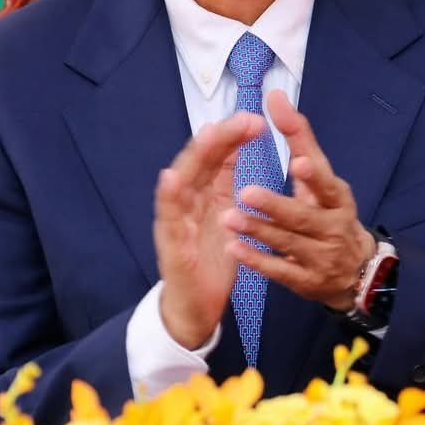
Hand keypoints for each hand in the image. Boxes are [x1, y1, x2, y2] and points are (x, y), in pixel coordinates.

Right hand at [153, 113, 261, 349]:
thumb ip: (224, 181)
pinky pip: (168, 219)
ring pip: (182, 182)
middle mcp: (186, 202)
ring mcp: (175, 222)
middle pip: (200, 162)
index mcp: (203, 195)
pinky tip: (171, 178)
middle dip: (219, 139)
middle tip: (241, 118)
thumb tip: (235, 145)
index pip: (216, 158)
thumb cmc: (209, 258)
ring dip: (194, 158)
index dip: (233, 137)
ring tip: (208, 134)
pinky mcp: (170, 245)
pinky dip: (168, 196)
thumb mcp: (223, 214)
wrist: (195, 306)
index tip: (255, 120)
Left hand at [226, 90, 375, 311]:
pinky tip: (234, 248)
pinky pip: (280, 271)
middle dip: (275, 206)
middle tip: (245, 192)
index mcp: (337, 198)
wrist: (356, 271)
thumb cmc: (330, 212)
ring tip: (229, 218)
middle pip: (303, 217)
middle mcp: (332, 227)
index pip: (326, 184)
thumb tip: (275, 96)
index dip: (313, 175)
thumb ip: (298, 138)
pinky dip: (257, 260)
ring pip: (288, 243)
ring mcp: (321, 257)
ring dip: (258, 230)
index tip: (297, 162)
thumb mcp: (321, 177)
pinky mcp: (306, 281)